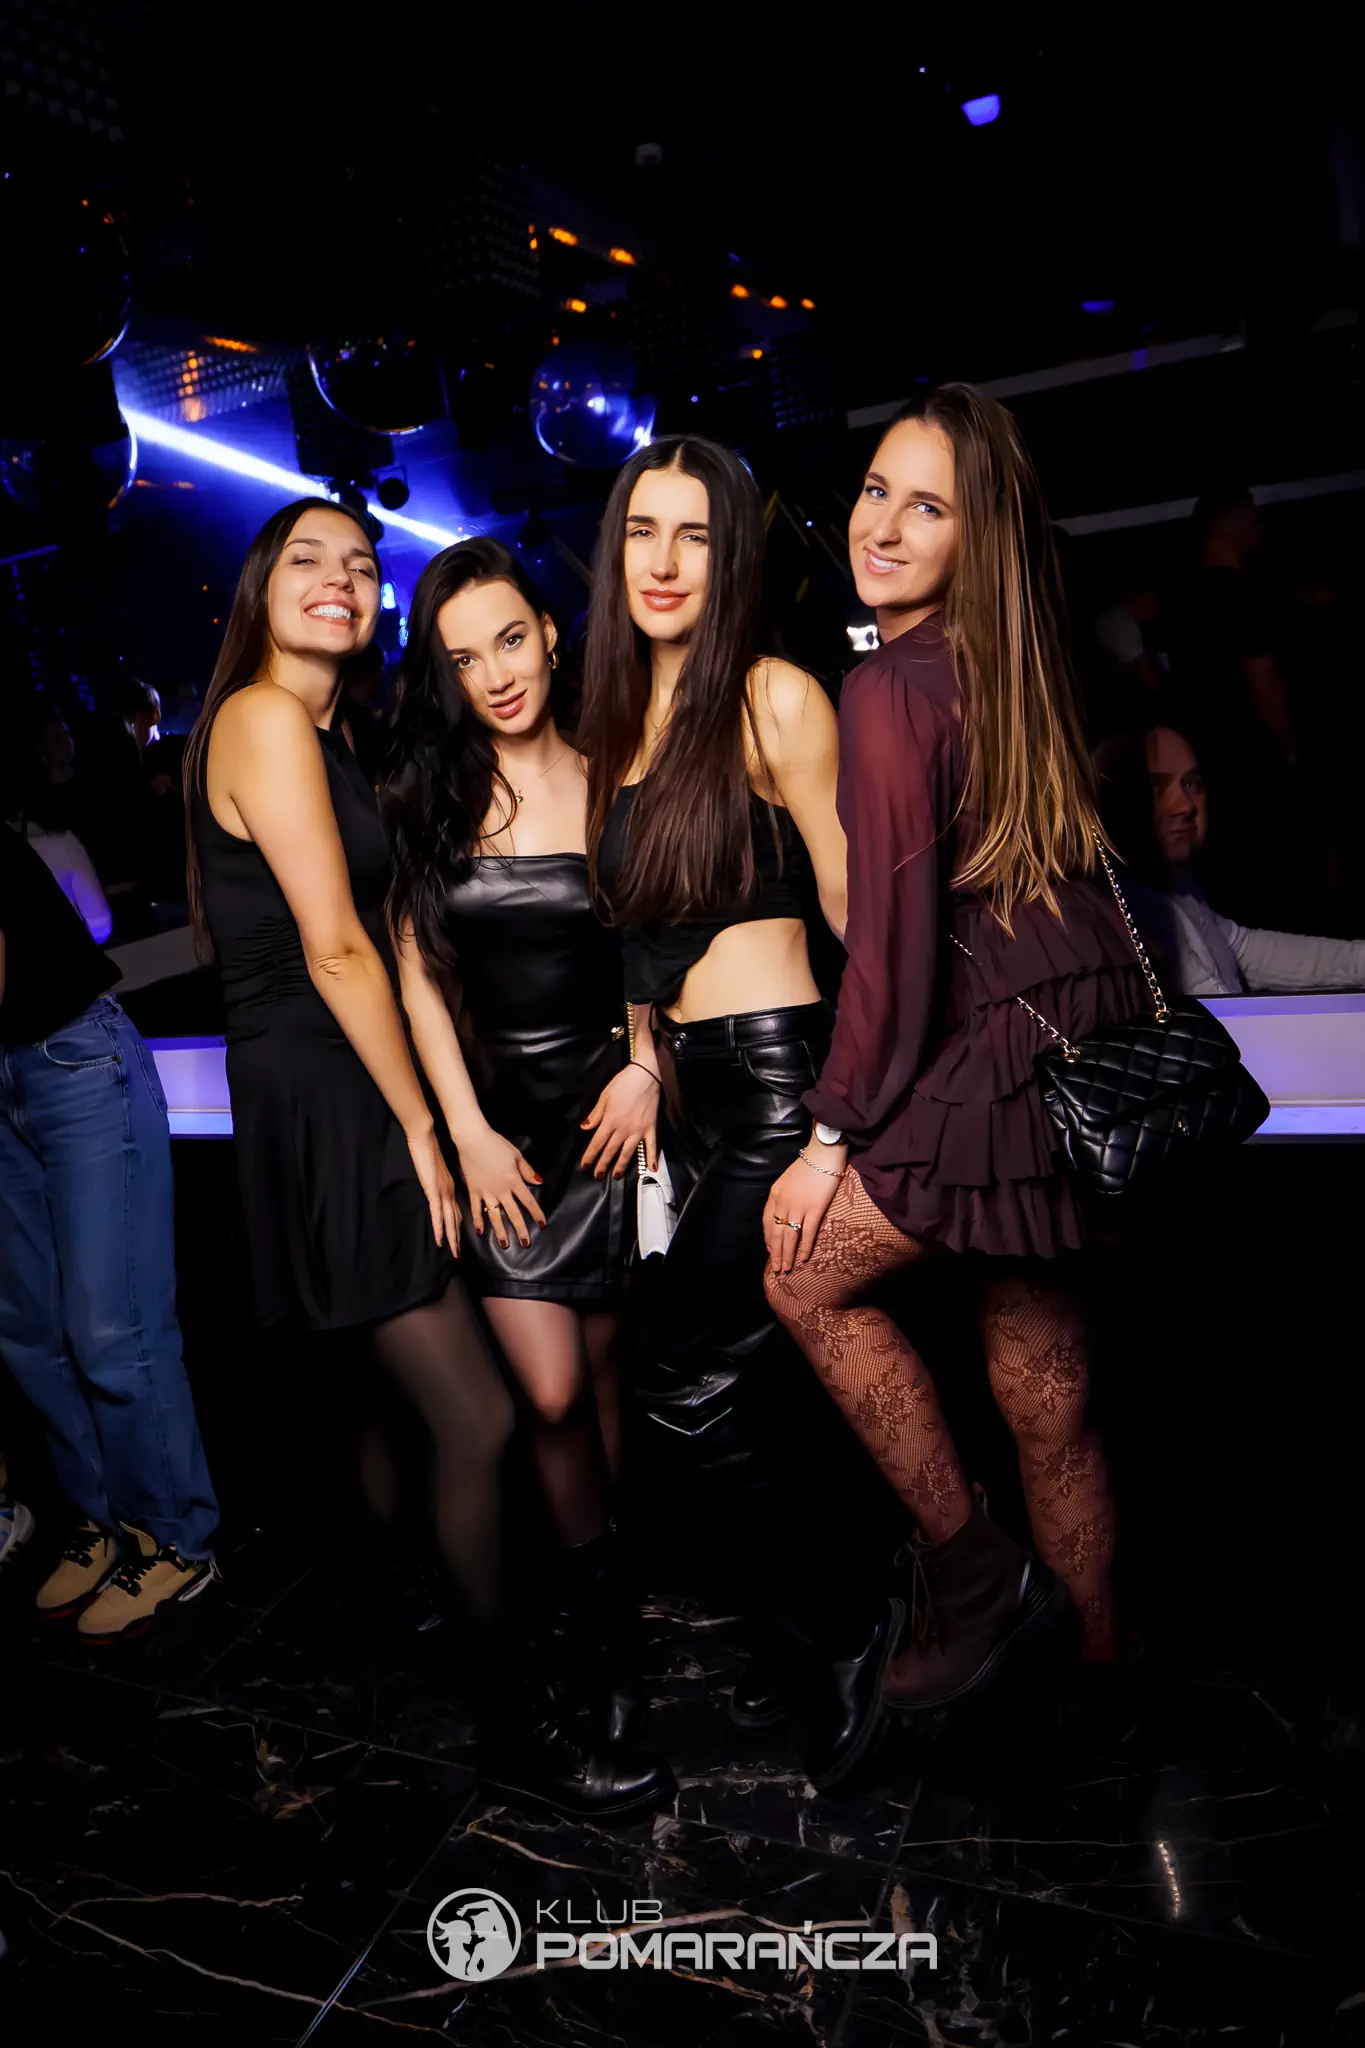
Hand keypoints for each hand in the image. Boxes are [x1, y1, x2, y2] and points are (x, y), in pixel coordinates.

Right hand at [406, 1122, 460, 1253]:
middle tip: (459, 1253)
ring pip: (449, 1220)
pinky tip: (440, 1240)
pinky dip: (439, 1228)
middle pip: (455, 1219)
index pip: (456, 1210)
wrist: (425, 1137)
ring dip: (452, 1238)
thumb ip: (440, 1179)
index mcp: (450, 1186)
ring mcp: (442, 1192)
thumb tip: (441, 1187)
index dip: (458, 1225)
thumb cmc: (430, 1148)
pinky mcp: (433, 1190)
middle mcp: (449, 1191)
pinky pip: (437, 1213)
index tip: (460, 1238)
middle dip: (457, 1237)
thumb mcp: (438, 1167)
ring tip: (455, 1253)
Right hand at [457, 1124, 545, 1248]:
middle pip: (513, 1214)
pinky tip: (480, 1232)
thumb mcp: (517, 1155)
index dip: (537, 1214)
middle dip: (521, 1230)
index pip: (529, 1201)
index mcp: (514, 1181)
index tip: (543, 1225)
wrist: (473, 1140)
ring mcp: (486, 1192)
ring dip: (500, 1231)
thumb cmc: (497, 1145)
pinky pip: (475, 1209)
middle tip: (526, 1243)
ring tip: (504, 1244)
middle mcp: (501, 1191)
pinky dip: (477, 1220)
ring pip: (494, 1216)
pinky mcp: (473, 1190)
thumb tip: (540, 1182)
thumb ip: (528, 1171)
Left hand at [580, 1062, 659, 1179]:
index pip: (597, 1143)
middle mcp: (623, 1129)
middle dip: (602, 1165)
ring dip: (621, 1165)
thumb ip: (595, 1114)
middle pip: (610, 1151)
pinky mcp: (651, 1128)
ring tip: (616, 1176)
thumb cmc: (624, 1083)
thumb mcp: (604, 1096)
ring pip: (628, 1152)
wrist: (646, 1074)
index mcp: (610, 1121)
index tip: (584, 1166)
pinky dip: (651, 1158)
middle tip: (597, 1176)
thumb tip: (585, 1128)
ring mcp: (638, 1130)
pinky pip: (651, 1146)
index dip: (590, 1156)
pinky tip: (651, 1168)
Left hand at [763, 1140, 847, 1273]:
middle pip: (776, 1233)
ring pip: (789, 1237)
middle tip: (776, 1269)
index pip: (768, 1222)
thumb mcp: (787, 1179)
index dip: (768, 1239)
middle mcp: (783, 1203)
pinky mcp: (814, 1209)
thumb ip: (784, 1196)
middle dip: (775, 1253)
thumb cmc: (808, 1165)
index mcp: (775, 1195)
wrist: (822, 1154)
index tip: (770, 1250)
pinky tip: (803, 1259)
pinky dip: (804, 1248)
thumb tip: (785, 1212)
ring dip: (786, 1255)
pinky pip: (807, 1233)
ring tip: (786, 1269)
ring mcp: (798, 1207)